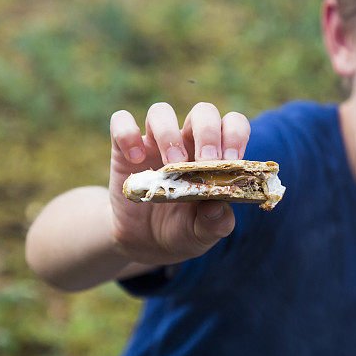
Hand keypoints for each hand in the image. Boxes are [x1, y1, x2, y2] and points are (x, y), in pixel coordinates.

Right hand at [108, 102, 250, 265]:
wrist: (144, 243)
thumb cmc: (181, 231)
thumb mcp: (201, 235)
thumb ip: (215, 223)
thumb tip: (218, 207)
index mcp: (215, 155)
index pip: (232, 124)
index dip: (234, 135)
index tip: (230, 160)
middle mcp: (188, 141)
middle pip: (202, 111)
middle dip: (207, 132)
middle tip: (203, 162)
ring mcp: (155, 142)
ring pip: (161, 111)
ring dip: (168, 134)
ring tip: (170, 166)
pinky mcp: (124, 148)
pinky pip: (121, 121)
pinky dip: (127, 134)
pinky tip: (136, 160)